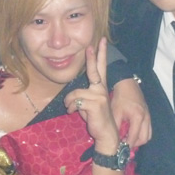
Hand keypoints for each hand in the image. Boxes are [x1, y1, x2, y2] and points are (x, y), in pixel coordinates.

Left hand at [64, 37, 118, 153]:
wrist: (106, 133)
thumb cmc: (96, 118)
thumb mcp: (88, 104)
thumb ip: (82, 96)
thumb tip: (71, 96)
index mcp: (100, 87)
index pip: (101, 67)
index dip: (100, 54)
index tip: (101, 41)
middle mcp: (101, 88)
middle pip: (94, 70)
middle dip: (92, 57)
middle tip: (90, 46)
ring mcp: (99, 95)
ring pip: (75, 92)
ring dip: (69, 102)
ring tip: (70, 108)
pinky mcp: (95, 104)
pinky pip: (75, 101)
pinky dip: (70, 107)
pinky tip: (72, 112)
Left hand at [111, 76, 150, 147]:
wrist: (127, 84)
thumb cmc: (120, 97)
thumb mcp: (115, 112)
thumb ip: (116, 126)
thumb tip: (115, 139)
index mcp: (138, 118)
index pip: (135, 138)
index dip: (128, 145)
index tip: (121, 148)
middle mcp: (146, 118)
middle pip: (144, 139)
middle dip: (135, 144)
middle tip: (125, 145)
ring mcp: (149, 116)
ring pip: (148, 135)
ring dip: (140, 139)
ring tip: (129, 139)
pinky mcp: (148, 114)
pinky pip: (148, 129)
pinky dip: (142, 133)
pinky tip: (133, 132)